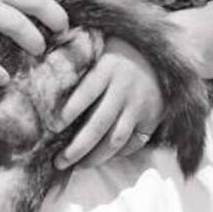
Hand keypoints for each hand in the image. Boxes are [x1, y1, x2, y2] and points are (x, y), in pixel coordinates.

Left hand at [54, 37, 162, 168]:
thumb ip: (81, 58)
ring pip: (115, 139)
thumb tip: (49, 65)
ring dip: (96, 157)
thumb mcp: (102, 45)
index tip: (53, 126)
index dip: (70, 110)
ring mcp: (139, 106)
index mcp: (108, 68)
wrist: (164, 54)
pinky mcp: (152, 119)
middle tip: (59, 161)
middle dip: (77, 147)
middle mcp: (124, 89)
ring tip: (78, 166)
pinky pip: (133, 143)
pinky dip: (118, 154)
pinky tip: (103, 157)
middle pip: (98, 124)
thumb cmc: (122, 49)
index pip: (87, 92)